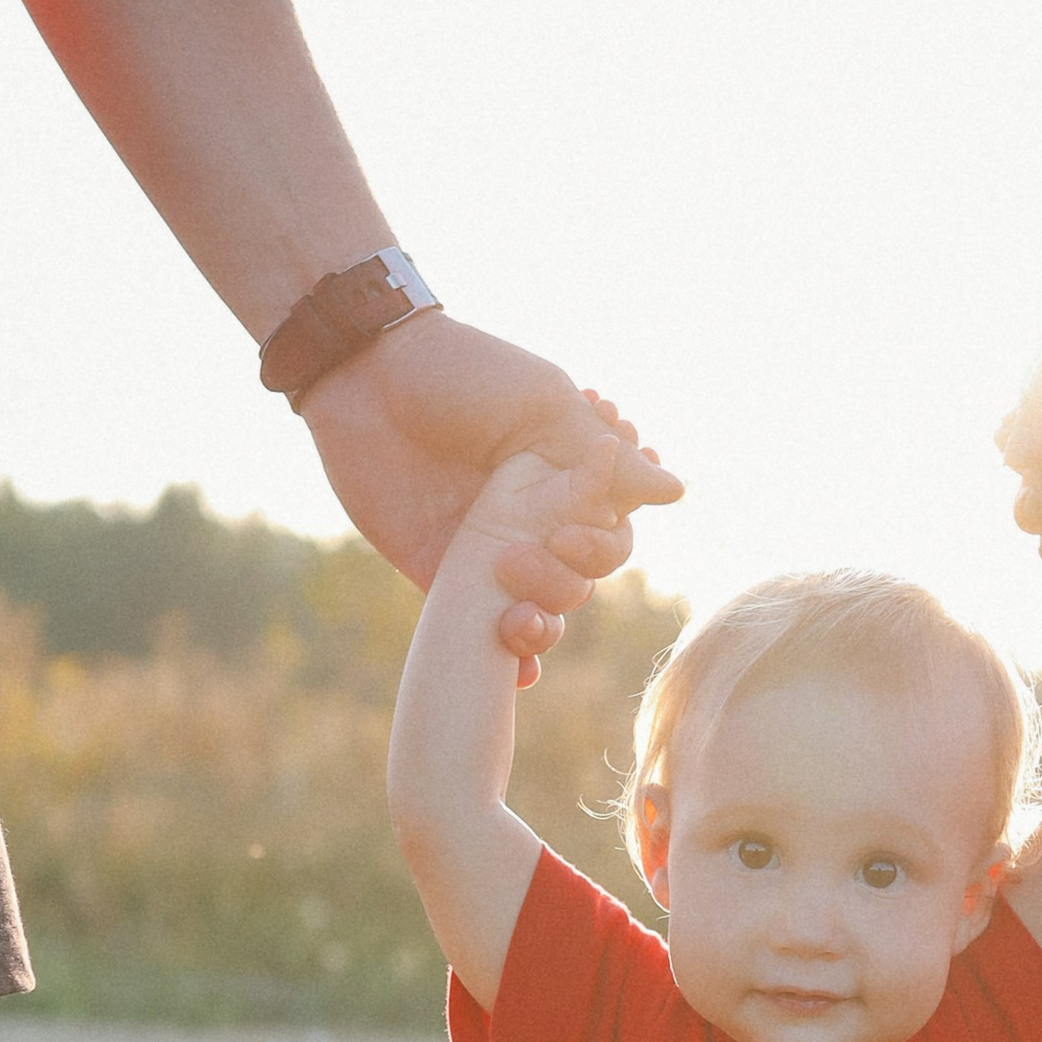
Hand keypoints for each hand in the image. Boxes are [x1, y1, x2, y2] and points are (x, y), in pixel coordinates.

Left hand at [303, 314, 678, 661]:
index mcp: (567, 475)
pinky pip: (480, 628)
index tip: (573, 527)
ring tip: (515, 616)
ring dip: (543, 623)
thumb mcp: (544, 406)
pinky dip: (508, 657)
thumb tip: (675, 492)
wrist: (366, 378)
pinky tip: (516, 668)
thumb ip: (605, 459)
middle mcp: (535, 516)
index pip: (614, 529)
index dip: (607, 540)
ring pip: (541, 608)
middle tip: (532, 550)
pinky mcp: (442, 574)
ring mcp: (490, 549)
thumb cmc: (461, 374)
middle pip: (582, 577)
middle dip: (568, 579)